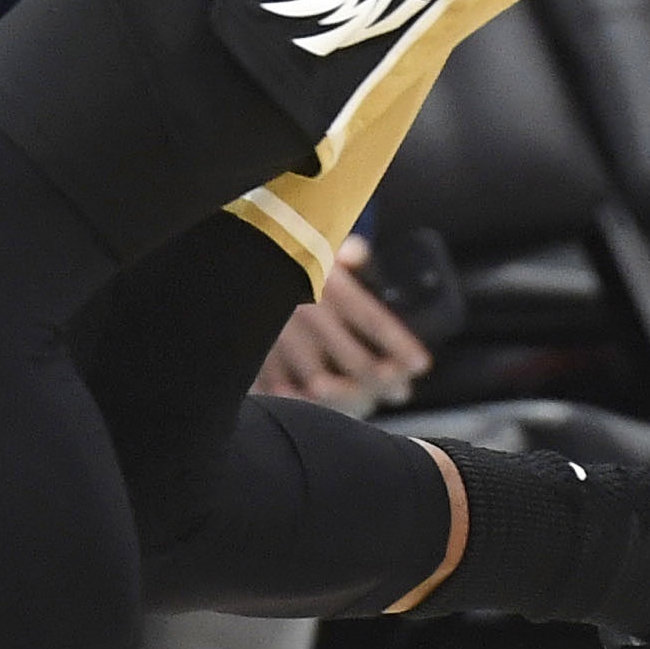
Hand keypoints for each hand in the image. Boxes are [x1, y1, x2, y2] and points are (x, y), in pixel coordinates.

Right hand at [255, 237, 430, 409]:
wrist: (228, 264)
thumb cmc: (277, 253)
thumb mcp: (311, 242)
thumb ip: (341, 250)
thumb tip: (360, 255)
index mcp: (325, 283)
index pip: (374, 322)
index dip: (401, 347)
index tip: (421, 364)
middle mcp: (305, 314)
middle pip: (358, 363)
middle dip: (387, 381)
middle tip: (401, 390)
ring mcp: (279, 341)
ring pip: (325, 387)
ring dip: (353, 400)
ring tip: (367, 401)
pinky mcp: (256, 360)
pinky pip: (286, 394)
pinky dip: (307, 405)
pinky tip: (322, 406)